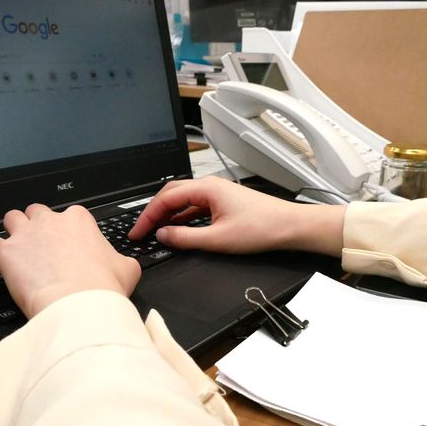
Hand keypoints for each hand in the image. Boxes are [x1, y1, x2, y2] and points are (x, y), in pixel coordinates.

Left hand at [0, 204, 140, 317]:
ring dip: (14, 232)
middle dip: (38, 227)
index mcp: (79, 220)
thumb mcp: (127, 269)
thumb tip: (123, 264)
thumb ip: (121, 260)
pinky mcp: (6, 253)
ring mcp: (26, 235)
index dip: (67, 232)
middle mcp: (50, 221)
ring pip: (11, 219)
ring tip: (19, 250)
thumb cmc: (102, 288)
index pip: (69, 216)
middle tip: (42, 248)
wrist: (80, 304)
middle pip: (37, 212)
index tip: (69, 247)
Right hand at [129, 177, 344, 256]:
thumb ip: (185, 238)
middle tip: (141, 231)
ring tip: (155, 232)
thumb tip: (162, 236)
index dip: (147, 217)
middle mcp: (210, 186)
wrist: (290, 227)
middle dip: (153, 213)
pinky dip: (181, 217)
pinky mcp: (223, 202)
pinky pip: (194, 206)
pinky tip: (178, 229)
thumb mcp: (218, 239)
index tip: (137, 232)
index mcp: (206, 189)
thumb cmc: (262, 228)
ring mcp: (217, 194)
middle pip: (170, 195)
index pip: (165, 199)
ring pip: (182, 200)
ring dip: (167, 215)